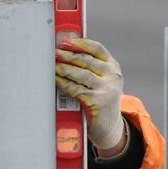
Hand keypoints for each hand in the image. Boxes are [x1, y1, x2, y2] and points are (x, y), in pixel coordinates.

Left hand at [55, 37, 126, 152]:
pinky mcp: (97, 101)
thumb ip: (90, 67)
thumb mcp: (102, 81)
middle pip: (87, 60)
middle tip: (55, 52)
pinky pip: (76, 89)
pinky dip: (64, 83)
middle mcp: (112, 76)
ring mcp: (106, 89)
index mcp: (113, 66)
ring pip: (81, 74)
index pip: (97, 49)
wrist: (110, 127)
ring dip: (65, 69)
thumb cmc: (100, 99)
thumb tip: (65, 51)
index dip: (80, 43)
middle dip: (69, 55)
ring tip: (54, 66)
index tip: (65, 41)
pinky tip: (57, 80)